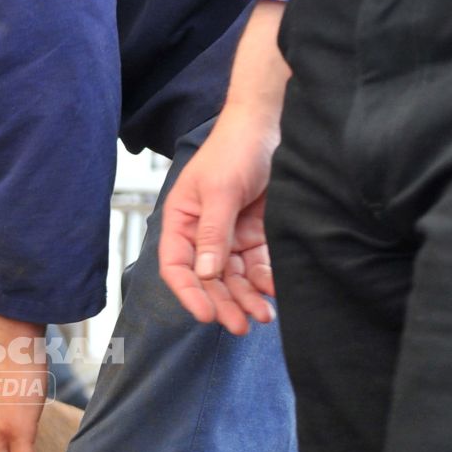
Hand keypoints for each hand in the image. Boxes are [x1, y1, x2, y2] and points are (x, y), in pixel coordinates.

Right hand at [158, 0, 288, 336]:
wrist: (271, 125)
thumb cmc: (235, 149)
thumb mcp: (220, 191)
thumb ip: (213, 233)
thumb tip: (207, 274)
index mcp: (182, 221)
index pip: (177, 266)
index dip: (189, 293)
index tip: (207, 314)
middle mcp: (203, 232)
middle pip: (208, 278)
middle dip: (224, 303)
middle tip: (240, 326)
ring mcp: (230, 234)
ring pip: (234, 277)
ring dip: (246, 297)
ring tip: (262, 316)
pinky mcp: (256, 233)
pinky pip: (258, 265)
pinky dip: (265, 280)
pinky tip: (274, 292)